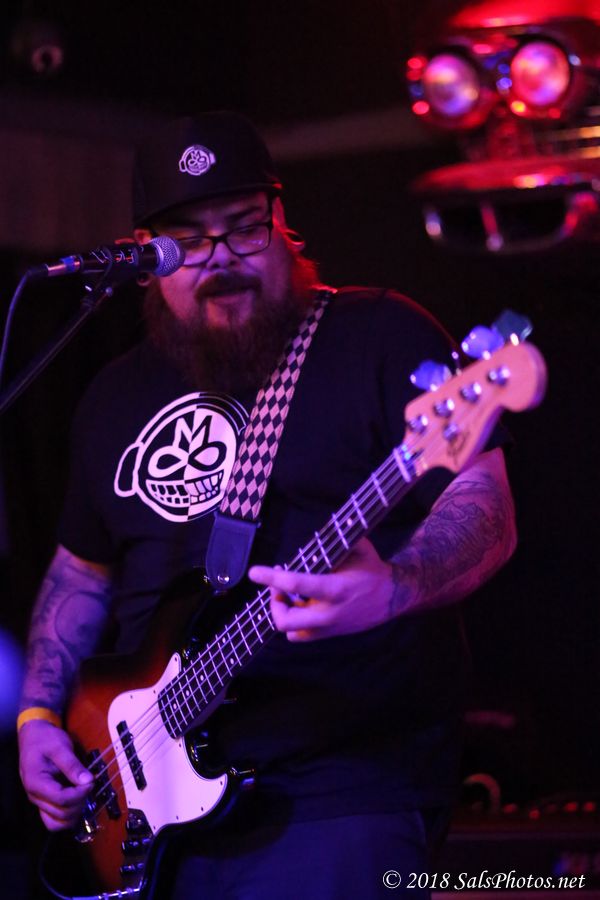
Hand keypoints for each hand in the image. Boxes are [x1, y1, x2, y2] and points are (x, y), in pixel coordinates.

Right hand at [18, 720, 93, 830]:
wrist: (33, 737)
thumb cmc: (45, 739)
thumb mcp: (60, 746)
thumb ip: (73, 765)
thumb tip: (88, 781)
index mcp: (36, 782)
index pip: (61, 799)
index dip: (80, 793)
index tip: (91, 781)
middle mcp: (34, 796)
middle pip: (61, 814)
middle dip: (80, 802)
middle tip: (88, 784)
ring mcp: (38, 801)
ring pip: (57, 823)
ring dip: (74, 812)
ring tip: (83, 793)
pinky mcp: (44, 802)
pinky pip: (54, 819)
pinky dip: (68, 815)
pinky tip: (77, 800)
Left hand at [248, 537, 400, 641]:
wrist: (390, 598)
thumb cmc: (371, 570)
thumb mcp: (360, 548)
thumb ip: (340, 539)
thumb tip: (325, 527)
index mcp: (336, 589)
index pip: (297, 585)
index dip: (272, 578)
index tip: (254, 572)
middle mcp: (329, 613)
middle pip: (285, 620)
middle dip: (274, 603)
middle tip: (277, 589)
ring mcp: (328, 628)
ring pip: (289, 630)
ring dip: (282, 612)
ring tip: (287, 596)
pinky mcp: (327, 635)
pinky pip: (298, 637)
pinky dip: (292, 623)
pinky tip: (299, 606)